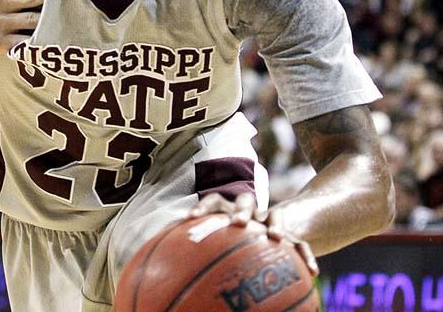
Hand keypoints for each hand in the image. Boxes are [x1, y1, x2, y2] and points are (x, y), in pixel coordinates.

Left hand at [188, 192, 317, 274]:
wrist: (271, 231)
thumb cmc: (230, 241)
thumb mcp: (215, 242)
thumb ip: (195, 249)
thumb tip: (162, 258)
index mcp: (227, 210)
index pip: (213, 201)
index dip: (201, 208)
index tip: (189, 218)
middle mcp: (249, 213)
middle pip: (244, 202)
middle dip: (240, 211)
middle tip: (236, 223)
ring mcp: (269, 222)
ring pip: (273, 218)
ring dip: (272, 225)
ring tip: (274, 237)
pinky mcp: (290, 236)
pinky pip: (300, 244)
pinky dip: (305, 256)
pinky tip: (312, 271)